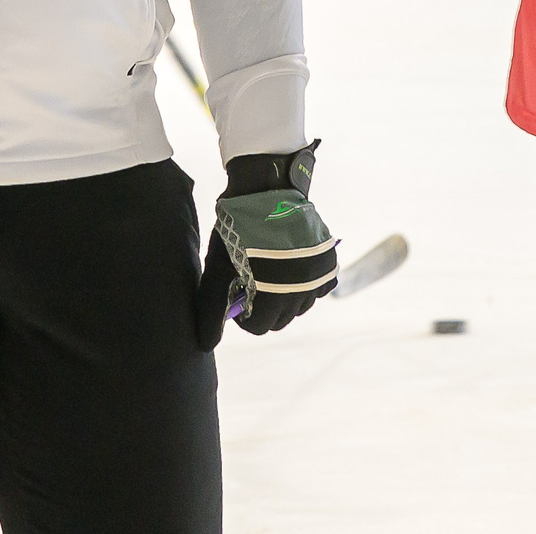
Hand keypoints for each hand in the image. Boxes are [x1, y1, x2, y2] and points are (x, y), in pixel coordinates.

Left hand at [195, 142, 337, 347]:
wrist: (266, 190)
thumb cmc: (236, 231)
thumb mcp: (217, 270)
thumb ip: (213, 310)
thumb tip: (207, 344)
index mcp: (272, 298)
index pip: (257, 328)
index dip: (242, 315)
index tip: (236, 295)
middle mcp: (300, 294)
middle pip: (280, 320)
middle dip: (263, 307)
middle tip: (251, 280)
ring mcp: (317, 280)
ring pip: (300, 306)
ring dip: (285, 296)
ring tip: (269, 269)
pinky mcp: (328, 266)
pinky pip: (318, 288)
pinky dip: (306, 282)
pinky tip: (291, 263)